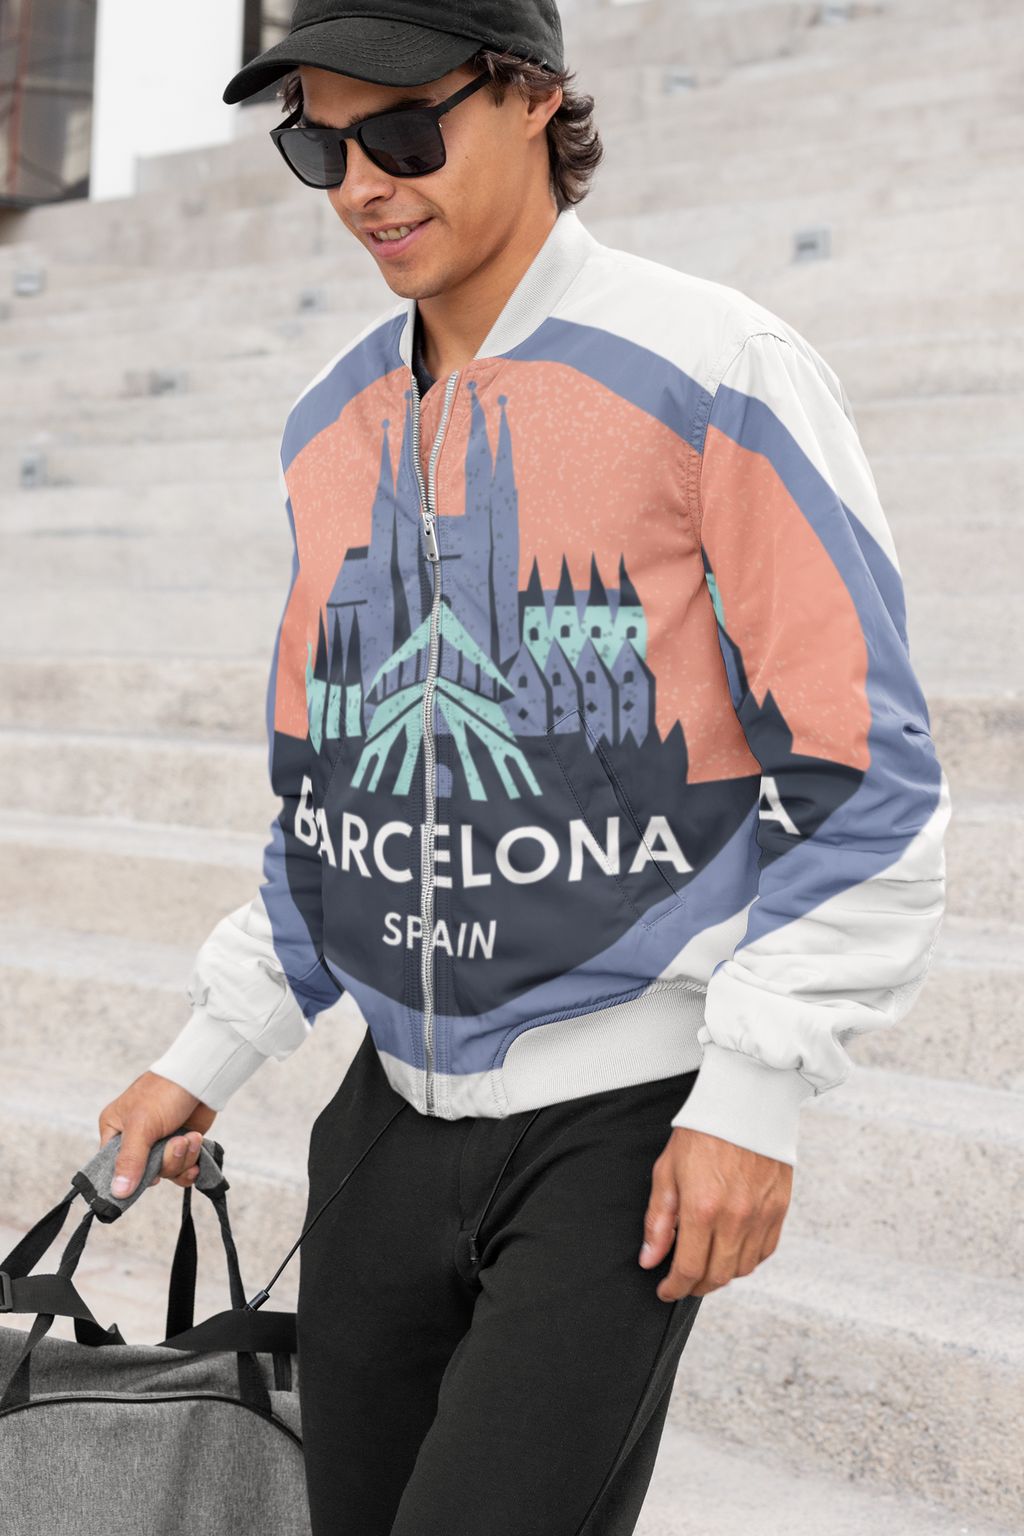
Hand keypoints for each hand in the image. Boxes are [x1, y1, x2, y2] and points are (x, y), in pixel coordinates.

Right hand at [98, 1071, 216, 1198]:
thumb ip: (130, 1160)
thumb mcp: (141, 1126)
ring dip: (182, 1158)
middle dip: (166, 1162)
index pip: (112, 1168)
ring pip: (166, 1172)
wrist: (200, 1077)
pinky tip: (196, 1146)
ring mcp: (158, 1143)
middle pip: (145, 1174)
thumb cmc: (164, 1092)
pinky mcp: (179, 1144)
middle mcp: (135, 1140)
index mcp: (114, 1131)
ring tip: (190, 1137)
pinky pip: (182, 1168)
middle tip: (176, 1143)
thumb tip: (118, 1193)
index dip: (130, 1177)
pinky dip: (191, 1161)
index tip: (150, 1177)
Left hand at [639, 1127, 791, 1300]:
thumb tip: (650, 1259)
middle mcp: (736, 1218)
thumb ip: (658, 1220)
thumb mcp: (667, 1171)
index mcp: (702, 1209)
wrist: (745, 1101)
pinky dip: (747, 1260)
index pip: (688, 1269)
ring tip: (705, 1266)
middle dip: (695, 1286)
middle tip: (682, 1282)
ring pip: (742, 1269)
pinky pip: (764, 1252)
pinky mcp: (780, 1209)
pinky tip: (731, 1252)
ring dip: (721, 1275)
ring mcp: (761, 1216)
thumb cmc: (701, 1131)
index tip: (664, 1290)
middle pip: (717, 1276)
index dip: (674, 1288)